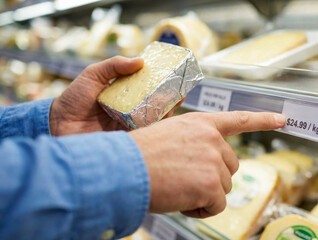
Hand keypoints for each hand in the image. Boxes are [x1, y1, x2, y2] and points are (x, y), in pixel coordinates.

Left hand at [49, 56, 183, 135]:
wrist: (58, 124)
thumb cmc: (73, 99)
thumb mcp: (93, 75)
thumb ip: (114, 66)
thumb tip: (140, 60)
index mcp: (123, 95)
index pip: (147, 88)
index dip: (161, 83)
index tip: (174, 77)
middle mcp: (129, 110)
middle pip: (155, 104)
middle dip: (170, 99)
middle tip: (181, 91)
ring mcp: (129, 125)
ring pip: (154, 120)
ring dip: (167, 113)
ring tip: (176, 103)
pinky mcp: (127, 140)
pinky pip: (145, 135)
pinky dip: (156, 129)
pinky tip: (165, 121)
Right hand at [129, 111, 285, 217]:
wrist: (122, 169)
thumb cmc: (137, 155)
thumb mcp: (167, 135)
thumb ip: (192, 143)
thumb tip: (203, 163)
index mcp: (201, 124)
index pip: (238, 120)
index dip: (262, 120)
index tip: (282, 119)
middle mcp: (212, 139)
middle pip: (230, 166)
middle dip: (212, 177)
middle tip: (185, 180)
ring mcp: (214, 161)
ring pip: (223, 187)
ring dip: (205, 193)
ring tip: (178, 189)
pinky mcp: (211, 184)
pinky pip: (217, 205)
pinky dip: (201, 209)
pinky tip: (181, 201)